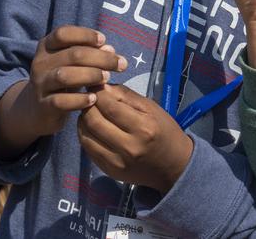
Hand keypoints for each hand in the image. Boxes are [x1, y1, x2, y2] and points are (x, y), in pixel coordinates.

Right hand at [0, 27, 126, 150]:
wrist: (39, 109)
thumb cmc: (65, 77)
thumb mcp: (75, 62)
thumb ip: (91, 53)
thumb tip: (110, 50)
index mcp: (47, 46)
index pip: (63, 33)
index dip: (85, 35)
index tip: (104, 40)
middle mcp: (40, 63)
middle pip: (73, 54)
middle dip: (101, 58)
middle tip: (121, 64)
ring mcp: (40, 85)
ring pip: (65, 76)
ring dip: (91, 75)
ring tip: (106, 78)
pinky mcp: (43, 106)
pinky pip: (60, 101)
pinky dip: (79, 99)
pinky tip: (93, 98)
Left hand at [78, 85, 193, 193]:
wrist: (173, 165)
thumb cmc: (165, 131)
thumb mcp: (152, 108)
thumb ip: (126, 96)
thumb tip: (102, 87)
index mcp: (144, 127)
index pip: (110, 107)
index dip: (97, 93)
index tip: (94, 85)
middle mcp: (129, 146)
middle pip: (94, 121)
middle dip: (87, 106)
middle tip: (89, 99)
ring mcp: (117, 161)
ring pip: (86, 136)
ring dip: (82, 120)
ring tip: (89, 112)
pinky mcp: (109, 170)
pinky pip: (88, 149)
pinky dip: (85, 134)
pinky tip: (91, 127)